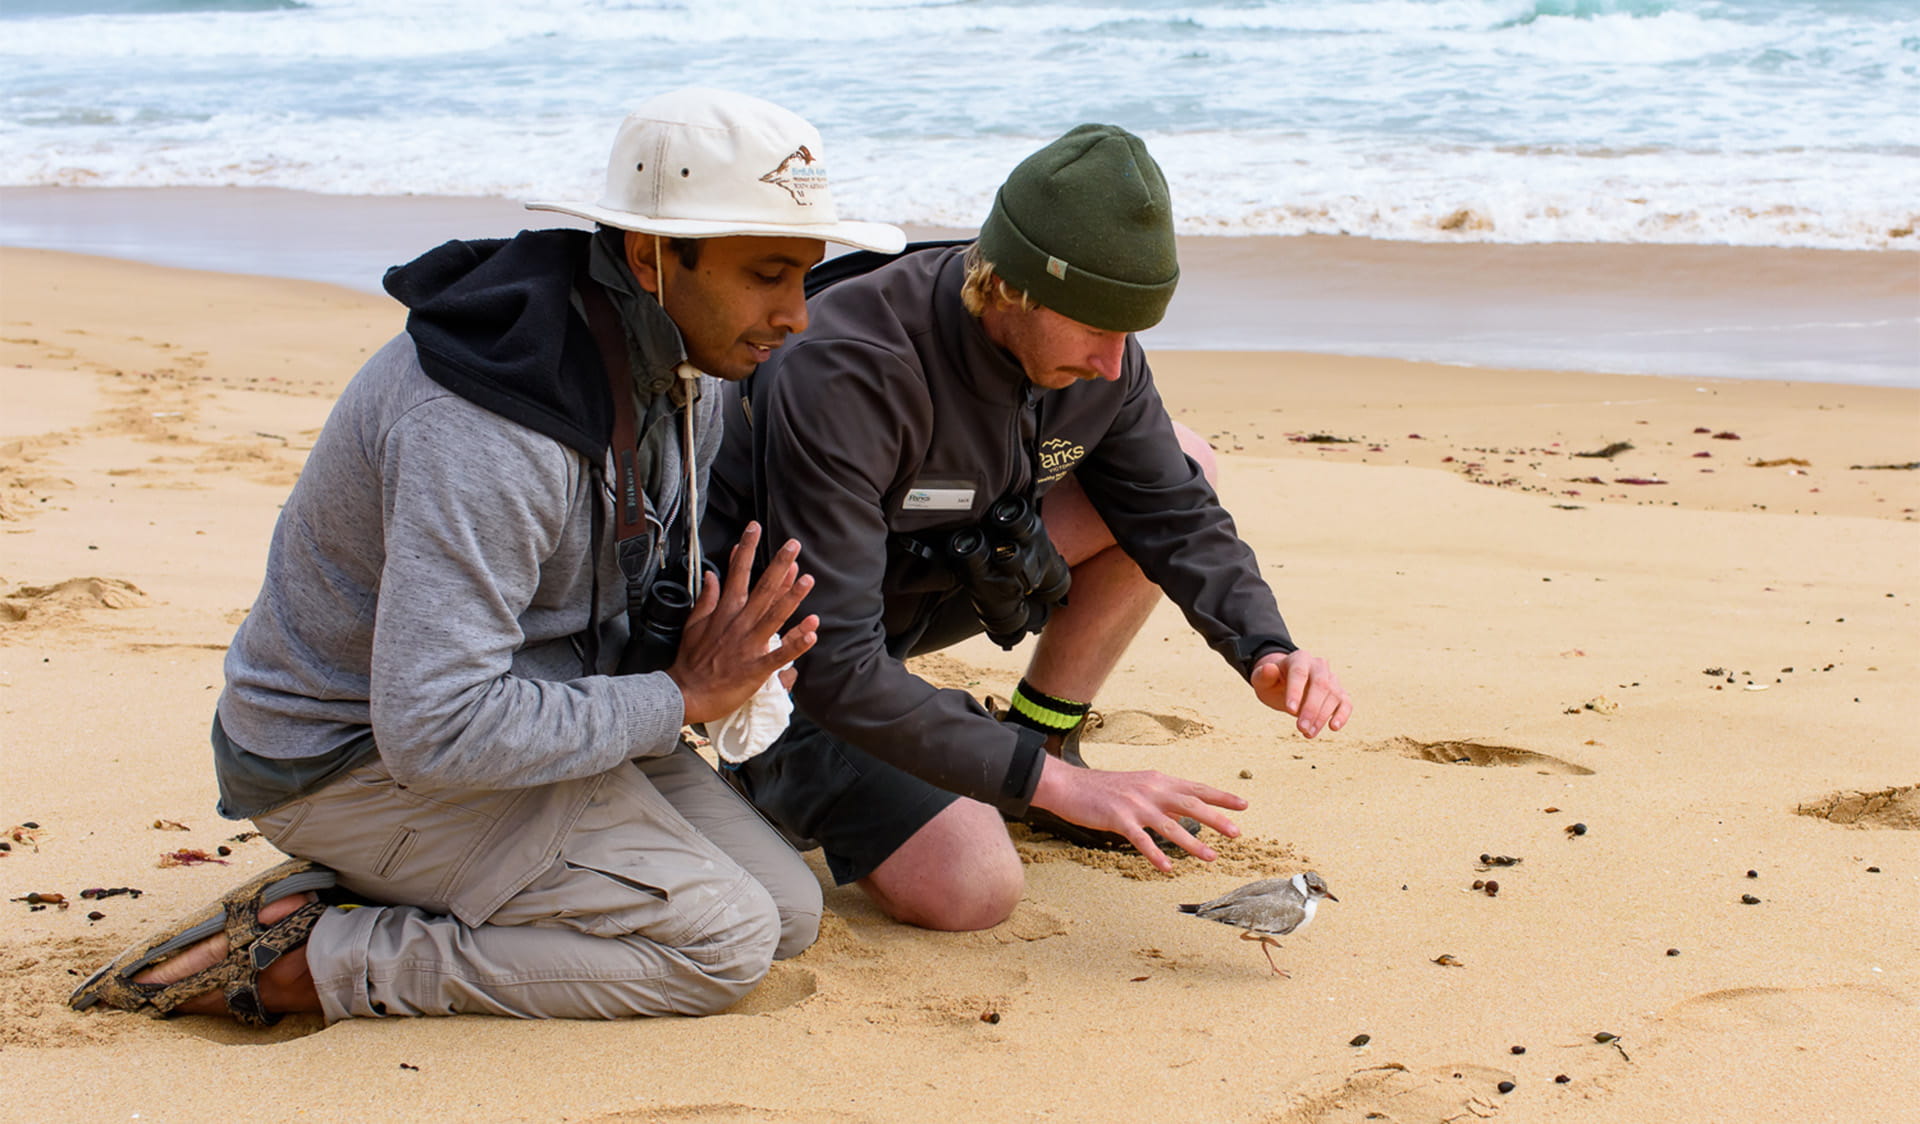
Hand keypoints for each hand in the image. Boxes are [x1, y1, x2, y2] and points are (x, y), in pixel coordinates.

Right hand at [667, 523, 816, 725]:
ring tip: (808, 579)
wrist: (685, 693)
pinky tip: (812, 631)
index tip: (753, 528)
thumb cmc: (691, 660)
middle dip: (778, 565)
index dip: (745, 549)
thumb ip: (707, 598)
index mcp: (725, 612)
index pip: (737, 573)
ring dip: (792, 598)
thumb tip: (711, 575)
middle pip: (762, 589)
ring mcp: (748, 645)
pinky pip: (780, 654)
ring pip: (774, 617)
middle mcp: (739, 624)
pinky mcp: (756, 668)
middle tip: (793, 545)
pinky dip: (796, 643)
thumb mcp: (693, 624)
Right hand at [1029, 755, 1246, 872]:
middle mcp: (1150, 790)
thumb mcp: (1138, 786)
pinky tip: (1168, 868)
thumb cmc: (1102, 789)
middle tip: (1237, 832)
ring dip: (1193, 843)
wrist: (1068, 786)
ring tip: (1211, 857)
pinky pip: (1141, 840)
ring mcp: (1135, 805)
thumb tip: (1186, 809)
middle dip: (1216, 818)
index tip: (1243, 804)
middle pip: (1190, 804)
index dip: (1220, 796)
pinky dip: (1156, 855)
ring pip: (1170, 826)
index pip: (1195, 788)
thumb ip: (1162, 797)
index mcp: (1157, 781)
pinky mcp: (1118, 819)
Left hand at [1251, 649, 1350, 737]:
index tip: (1290, 710)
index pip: (1299, 673)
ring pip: (1333, 695)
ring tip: (1308, 733)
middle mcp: (1319, 666)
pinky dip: (1342, 715)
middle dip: (1311, 708)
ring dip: (1322, 717)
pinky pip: (1346, 702)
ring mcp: (1331, 679)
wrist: (1285, 684)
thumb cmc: (1273, 682)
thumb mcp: (1262, 680)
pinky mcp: (1339, 693)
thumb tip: (1269, 668)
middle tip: (1301, 728)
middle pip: (1320, 685)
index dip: (1296, 691)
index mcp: (1299, 659)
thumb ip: (1263, 675)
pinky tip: (1333, 727)